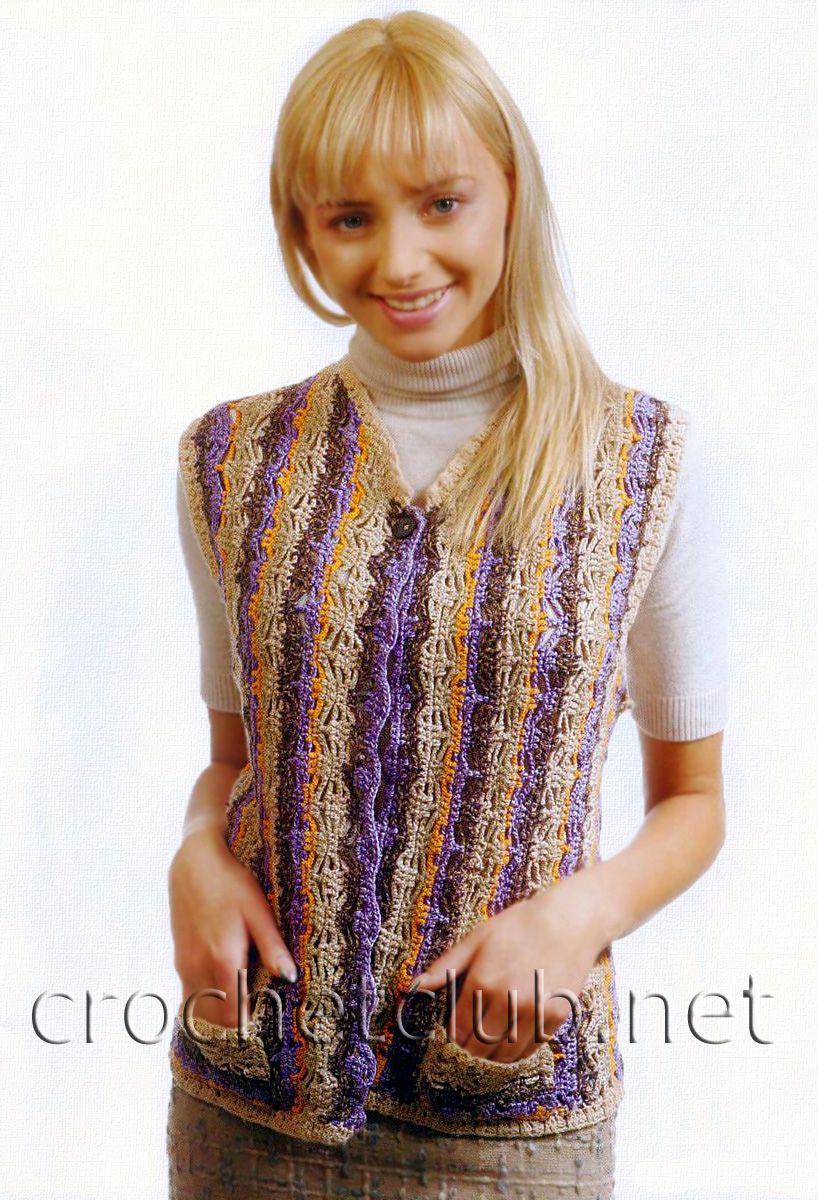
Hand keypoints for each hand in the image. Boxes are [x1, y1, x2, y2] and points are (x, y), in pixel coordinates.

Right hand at [167, 826, 297, 1028]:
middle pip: (216, 1019)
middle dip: (235, 1026)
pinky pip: (190, 994)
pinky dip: (204, 1003)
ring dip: (218, 1016)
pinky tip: (222, 994)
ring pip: (200, 1009)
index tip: (267, 1026)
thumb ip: (272, 947)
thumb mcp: (258, 911)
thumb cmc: (231, 882)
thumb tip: (289, 978)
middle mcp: (199, 967)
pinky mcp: (179, 958)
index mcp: (223, 958)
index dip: (249, 1027)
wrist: (193, 863)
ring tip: (243, 1011)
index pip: (234, 1015)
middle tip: (259, 1021)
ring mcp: (185, 964)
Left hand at [407, 870, 610, 1062]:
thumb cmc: (517, 926)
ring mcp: (533, 1012)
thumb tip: (415, 986)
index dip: (452, 1039)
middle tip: (468, 1046)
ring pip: (505, 1054)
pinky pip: (530, 1049)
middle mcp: (507, 1001)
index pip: (459, 1030)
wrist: (567, 922)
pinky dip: (517, 1053)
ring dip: (492, 1057)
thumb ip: (445, 966)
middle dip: (469, 1051)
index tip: (452, 1037)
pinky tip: (510, 1043)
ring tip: (487, 1048)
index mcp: (482, 981)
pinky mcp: (554, 1018)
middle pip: (480, 1047)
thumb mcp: (476, 938)